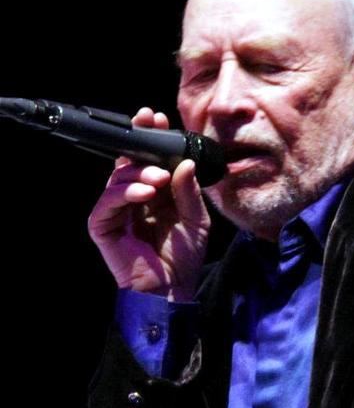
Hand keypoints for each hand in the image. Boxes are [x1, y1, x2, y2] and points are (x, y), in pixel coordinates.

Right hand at [88, 107, 210, 300]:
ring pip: (117, 178)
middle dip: (139, 143)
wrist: (173, 289)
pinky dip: (124, 193)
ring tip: (158, 178)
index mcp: (154, 192)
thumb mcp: (196, 219)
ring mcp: (116, 211)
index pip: (147, 158)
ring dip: (138, 172)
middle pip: (127, 161)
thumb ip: (188, 191)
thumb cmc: (184, 257)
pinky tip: (144, 194)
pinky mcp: (103, 227)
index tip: (157, 118)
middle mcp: (133, 198)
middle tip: (155, 135)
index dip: (148, 137)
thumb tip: (185, 161)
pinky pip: (107, 202)